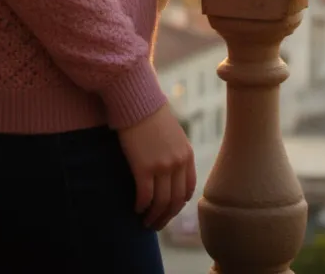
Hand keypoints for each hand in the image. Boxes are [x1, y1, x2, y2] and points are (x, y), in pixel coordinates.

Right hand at [117, 103, 196, 230]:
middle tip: (156, 224)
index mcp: (186, 154)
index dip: (179, 205)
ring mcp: (162, 166)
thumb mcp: (172, 133)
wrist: (136, 99)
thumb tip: (168, 171)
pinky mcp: (143, 168)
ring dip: (153, 217)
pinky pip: (145, 196)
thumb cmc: (150, 114)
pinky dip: (142, 207)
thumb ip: (174, 152)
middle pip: (175, 201)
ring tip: (145, 222)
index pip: (188, 189)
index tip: (169, 210)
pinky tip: (136, 209)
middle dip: (166, 217)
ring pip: (161, 203)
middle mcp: (177, 162)